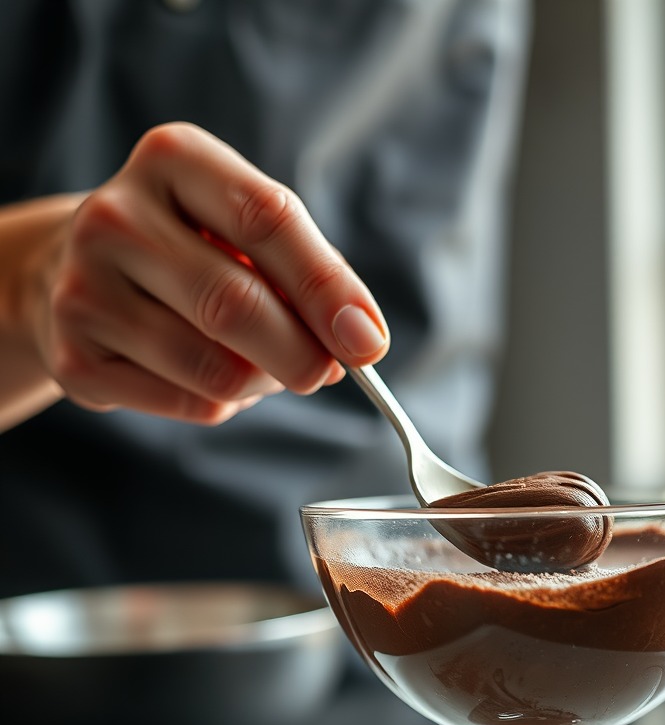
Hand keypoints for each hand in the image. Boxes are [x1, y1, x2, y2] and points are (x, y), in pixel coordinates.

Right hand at [36, 122, 388, 423]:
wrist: (80, 269)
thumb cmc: (196, 249)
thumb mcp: (248, 233)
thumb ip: (309, 275)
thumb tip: (359, 340)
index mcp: (174, 160)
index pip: (267, 219)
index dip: (327, 288)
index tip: (368, 342)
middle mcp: (116, 216)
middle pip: (235, 304)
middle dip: (301, 354)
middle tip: (325, 372)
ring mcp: (83, 288)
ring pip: (216, 368)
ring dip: (265, 382)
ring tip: (262, 365)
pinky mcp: (75, 358)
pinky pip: (189, 402)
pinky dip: (225, 403)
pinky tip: (210, 376)